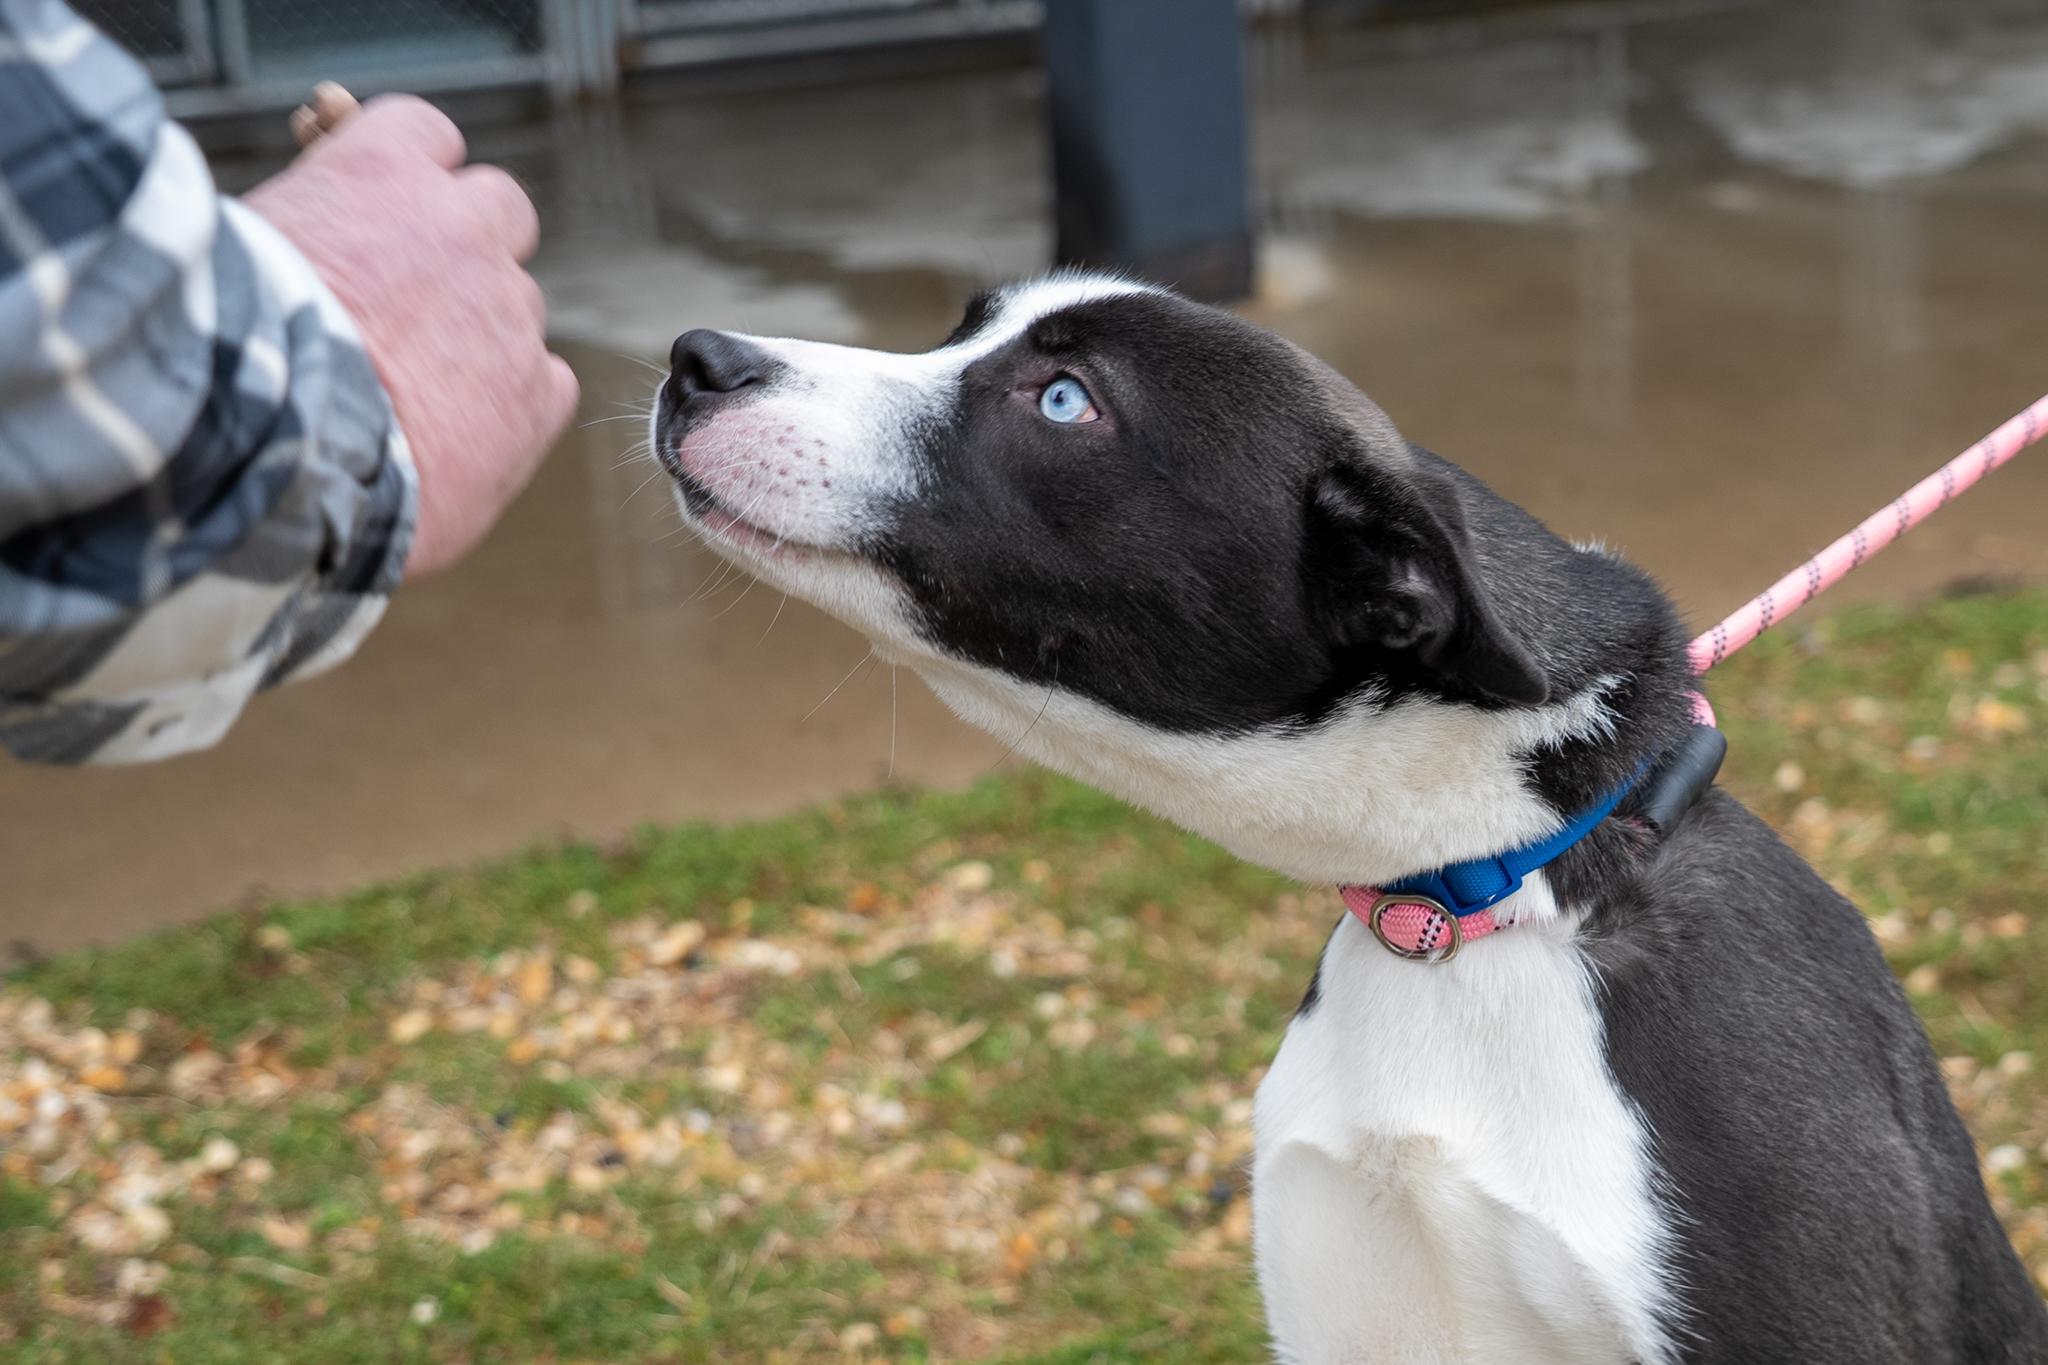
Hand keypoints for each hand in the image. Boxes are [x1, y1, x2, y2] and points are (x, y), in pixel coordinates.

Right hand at [244, 94, 577, 576]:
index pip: (424, 134)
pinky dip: (513, 405)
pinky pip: (547, 384)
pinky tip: (461, 434)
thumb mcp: (237, 250)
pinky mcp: (534, 392)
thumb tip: (308, 232)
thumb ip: (302, 226)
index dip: (411, 177)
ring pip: (519, 304)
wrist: (277, 450)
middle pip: (499, 208)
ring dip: (482, 336)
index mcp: (381, 170)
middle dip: (469, 244)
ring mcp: (508, 310)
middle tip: (419, 300)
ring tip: (415, 392)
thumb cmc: (226, 348)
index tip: (389, 213)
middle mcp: (463, 226)